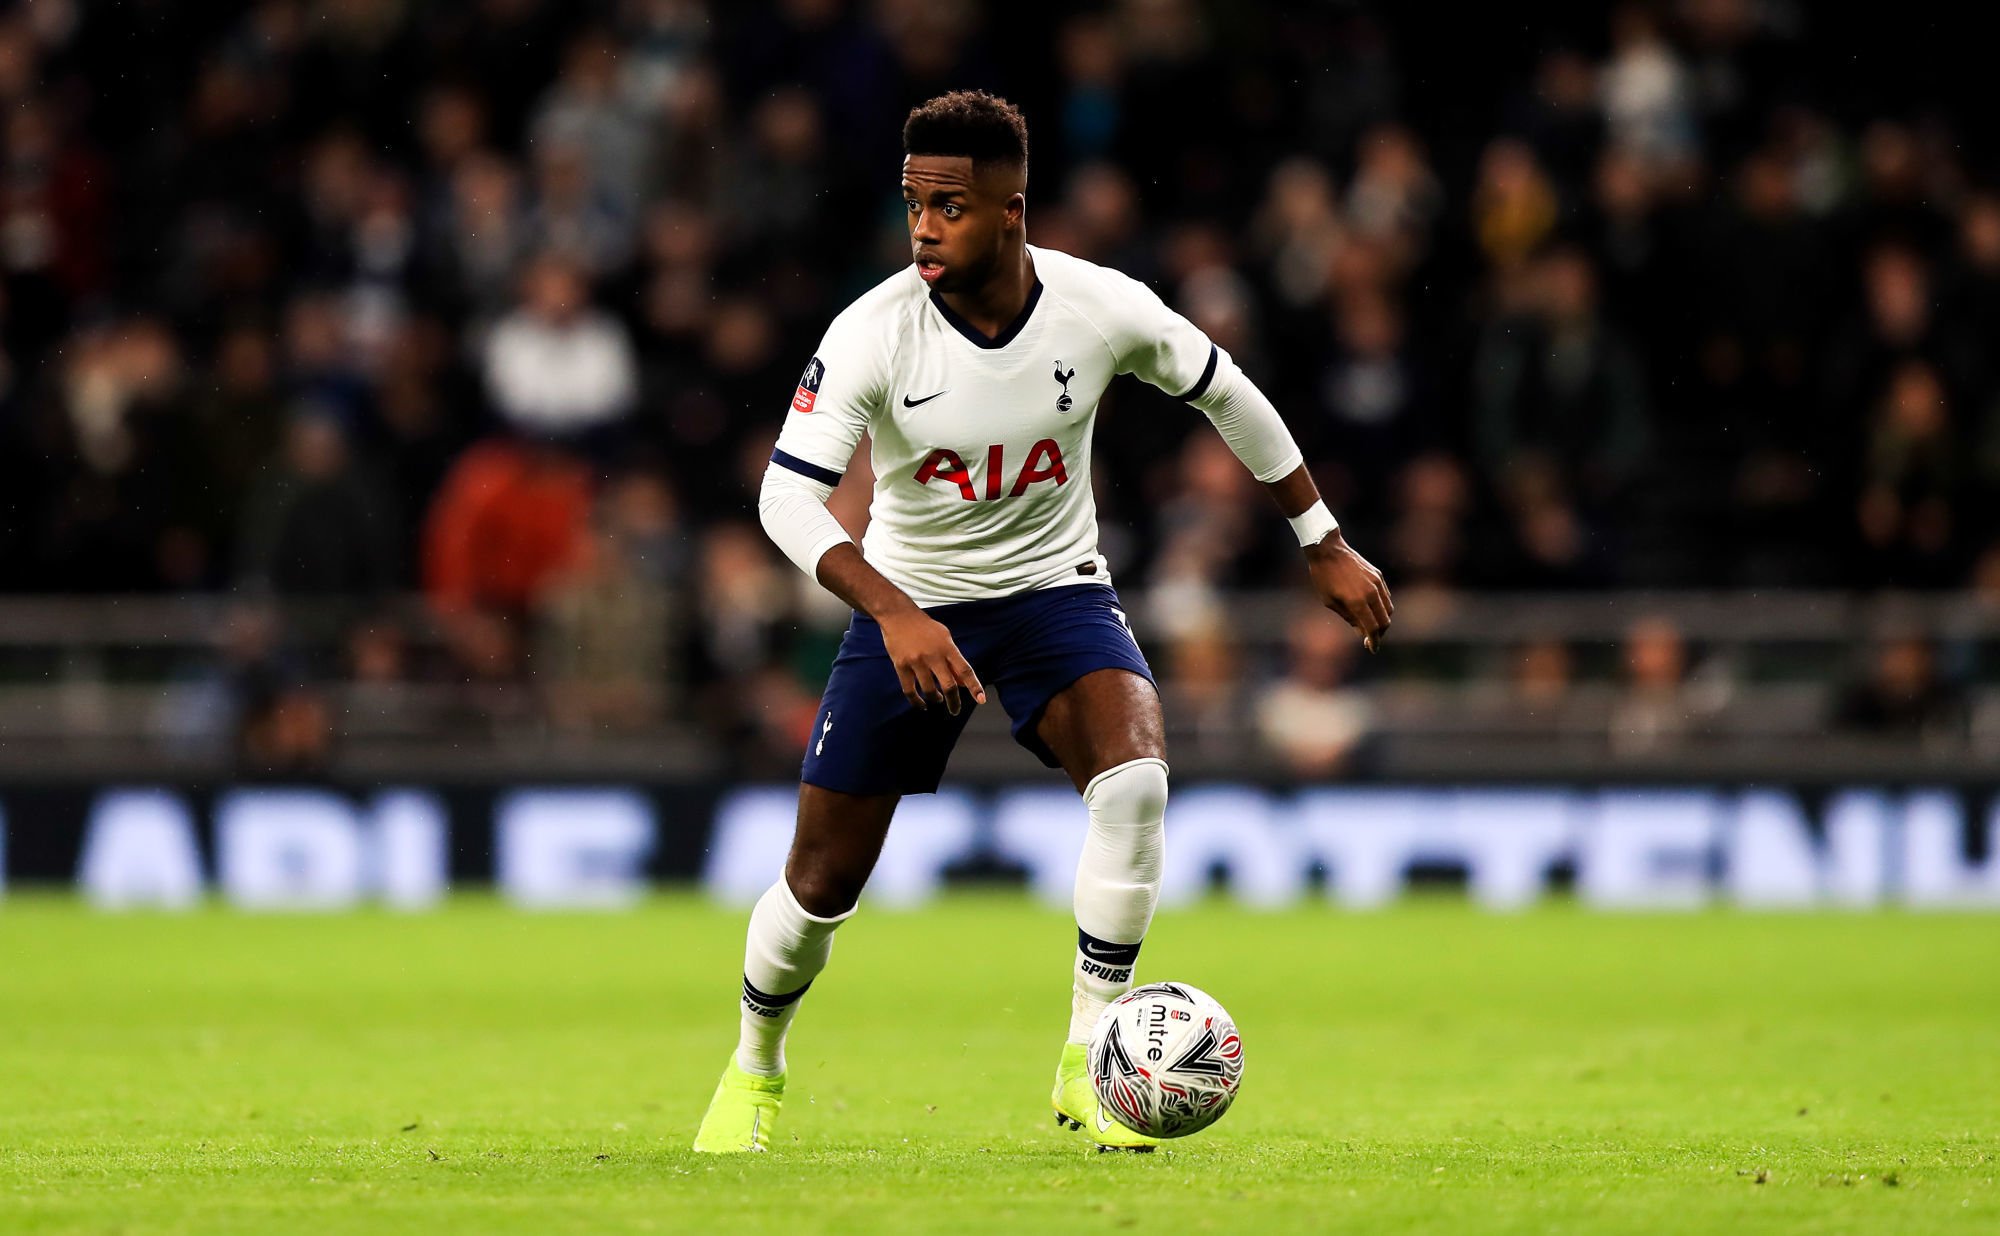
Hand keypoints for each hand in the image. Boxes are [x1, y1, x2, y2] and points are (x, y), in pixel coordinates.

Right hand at [878, 608, 987, 712]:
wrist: (898, 615)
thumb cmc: (925, 628)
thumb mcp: (944, 639)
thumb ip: (954, 661)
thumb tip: (963, 684)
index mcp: (947, 647)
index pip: (965, 670)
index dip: (974, 686)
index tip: (981, 699)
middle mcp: (933, 655)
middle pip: (948, 685)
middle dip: (954, 702)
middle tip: (955, 710)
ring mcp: (916, 661)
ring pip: (929, 690)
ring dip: (935, 699)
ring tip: (937, 699)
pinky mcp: (901, 666)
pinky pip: (909, 690)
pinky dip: (916, 701)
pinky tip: (922, 705)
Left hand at [1304, 529, 1392, 651]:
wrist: (1328, 550)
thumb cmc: (1323, 577)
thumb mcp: (1330, 602)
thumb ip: (1349, 618)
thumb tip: (1362, 632)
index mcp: (1357, 602)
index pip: (1372, 628)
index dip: (1374, 641)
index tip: (1372, 649)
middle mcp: (1370, 593)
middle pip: (1384, 621)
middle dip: (1380, 633)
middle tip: (1372, 640)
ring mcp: (1376, 583)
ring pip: (1388, 608)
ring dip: (1383, 620)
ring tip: (1372, 626)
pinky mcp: (1378, 575)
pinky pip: (1385, 596)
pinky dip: (1383, 606)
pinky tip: (1373, 610)